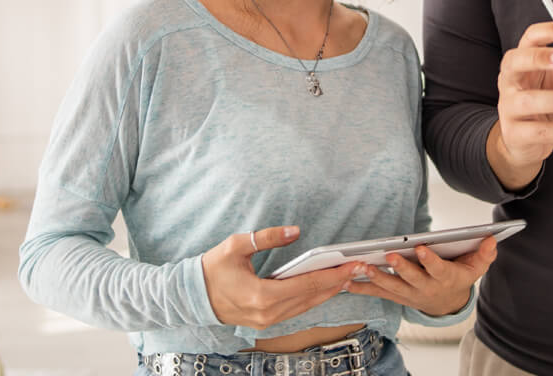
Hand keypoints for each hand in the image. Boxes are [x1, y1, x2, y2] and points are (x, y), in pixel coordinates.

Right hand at [201, 226, 352, 328]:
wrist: (193, 296)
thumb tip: (294, 231)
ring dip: (327, 291)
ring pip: (306, 306)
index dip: (332, 275)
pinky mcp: (266, 322)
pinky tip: (324, 287)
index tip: (351, 265)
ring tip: (346, 276)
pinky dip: (312, 297)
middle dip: (337, 283)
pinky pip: (296, 310)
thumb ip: (267, 238)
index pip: (306, 285)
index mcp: (261, 295)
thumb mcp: (237, 245)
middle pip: (311, 297)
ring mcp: (267, 321)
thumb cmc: (212, 269)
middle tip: (359, 269)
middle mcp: (268, 313)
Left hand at [342, 238, 495, 316]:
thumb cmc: (460, 277)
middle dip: (401, 268)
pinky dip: (363, 287)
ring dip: (377, 278)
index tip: (421, 248)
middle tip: (389, 256)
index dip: (430, 260)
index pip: (438, 269)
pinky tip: (348, 281)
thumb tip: (491, 238)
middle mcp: (426, 288)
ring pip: (393, 287)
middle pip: (412, 279)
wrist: (448, 303)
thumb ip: (484, 254)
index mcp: (446, 278)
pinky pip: (379, 293)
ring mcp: (410, 294)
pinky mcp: (397, 296)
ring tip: (363, 267)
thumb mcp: (477, 267)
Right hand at [492, 19, 552, 186]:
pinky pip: (542, 132)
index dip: (549, 32)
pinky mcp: (516, 134)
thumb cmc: (544, 106)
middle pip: (516, 61)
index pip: (530, 39)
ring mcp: (509, 107)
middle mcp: (510, 81)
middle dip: (538, 57)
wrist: (524, 141)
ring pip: (529, 101)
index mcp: (521, 62)